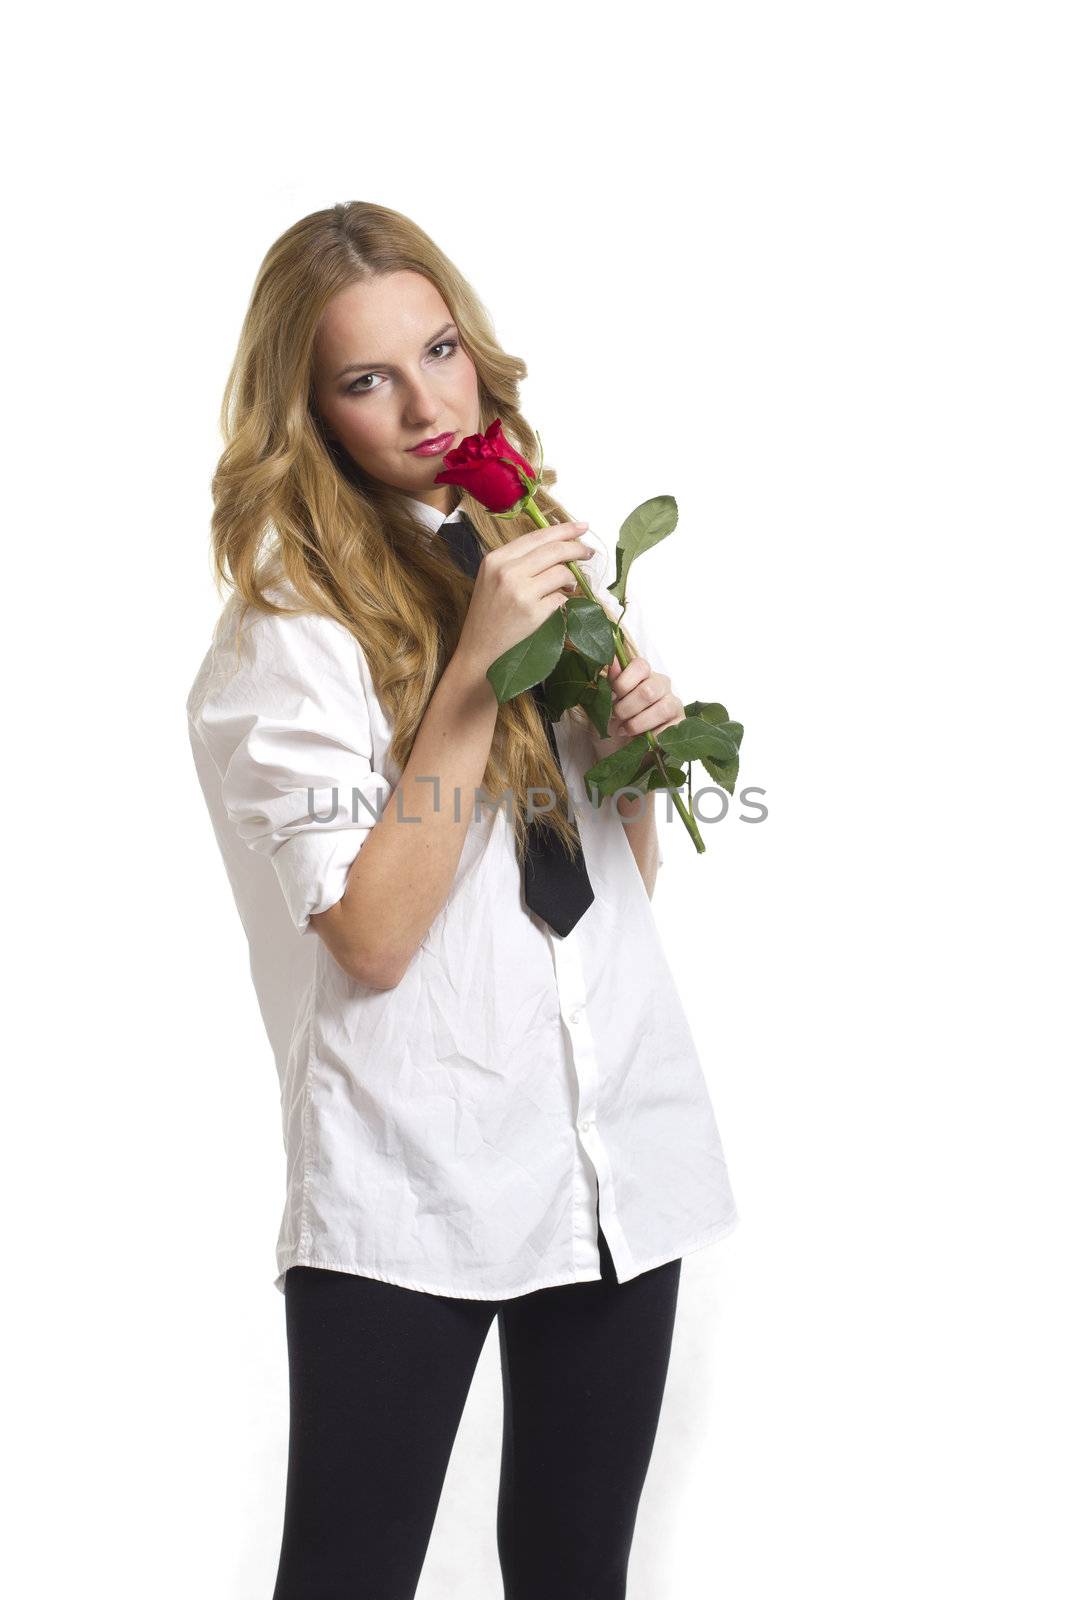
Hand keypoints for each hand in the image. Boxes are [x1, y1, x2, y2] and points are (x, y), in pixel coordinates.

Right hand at [455, 521, 595, 678]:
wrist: (479, 653)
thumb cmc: (488, 617)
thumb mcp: (493, 580)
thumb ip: (519, 562)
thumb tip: (558, 548)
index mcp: (496, 559)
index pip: (537, 536)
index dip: (564, 530)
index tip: (582, 527)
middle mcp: (507, 571)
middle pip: (554, 550)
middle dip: (577, 548)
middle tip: (589, 552)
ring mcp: (521, 592)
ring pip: (562, 572)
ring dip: (572, 579)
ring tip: (569, 586)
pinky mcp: (533, 613)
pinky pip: (562, 598)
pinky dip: (563, 600)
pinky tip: (555, 605)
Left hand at [590, 655, 684, 757]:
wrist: (617, 751)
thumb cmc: (610, 723)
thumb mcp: (602, 703)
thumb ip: (609, 681)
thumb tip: (611, 658)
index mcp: (642, 674)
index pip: (640, 665)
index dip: (623, 682)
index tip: (613, 696)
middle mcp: (661, 685)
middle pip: (648, 690)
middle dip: (627, 708)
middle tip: (617, 717)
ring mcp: (673, 704)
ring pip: (662, 708)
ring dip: (638, 723)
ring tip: (625, 730)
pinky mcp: (680, 724)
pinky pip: (670, 728)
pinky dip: (650, 737)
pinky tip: (640, 740)